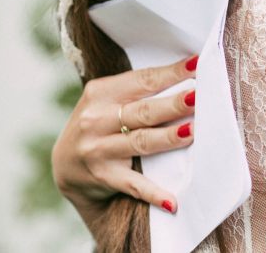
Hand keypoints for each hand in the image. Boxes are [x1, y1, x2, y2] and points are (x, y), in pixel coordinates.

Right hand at [52, 56, 198, 221]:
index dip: (172, 73)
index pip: (143, 80)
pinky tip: (173, 200)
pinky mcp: (103, 177)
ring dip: (168, 138)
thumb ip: (140, 88)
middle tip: (199, 97)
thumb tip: (190, 74)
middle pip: (144, 111)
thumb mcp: (110, 98)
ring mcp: (98, 149)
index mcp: (101, 92)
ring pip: (141, 142)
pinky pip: (133, 185)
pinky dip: (153, 192)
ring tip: (193, 131)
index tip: (198, 65)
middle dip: (173, 104)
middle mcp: (96, 119)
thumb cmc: (101, 121)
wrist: (66, 164)